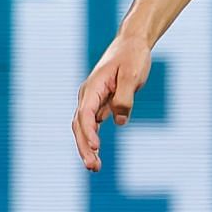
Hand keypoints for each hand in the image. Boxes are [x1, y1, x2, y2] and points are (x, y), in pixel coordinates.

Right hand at [72, 33, 151, 171]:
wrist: (132, 44)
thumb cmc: (132, 57)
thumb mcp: (132, 75)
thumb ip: (125, 98)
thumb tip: (119, 122)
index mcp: (93, 87)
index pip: (86, 114)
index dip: (89, 132)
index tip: (97, 147)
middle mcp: (88, 95)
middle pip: (80, 125)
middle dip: (84, 147)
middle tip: (93, 167)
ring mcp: (92, 100)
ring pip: (84, 127)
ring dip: (87, 147)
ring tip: (94, 168)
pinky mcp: (100, 103)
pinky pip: (92, 125)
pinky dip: (92, 139)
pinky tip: (97, 155)